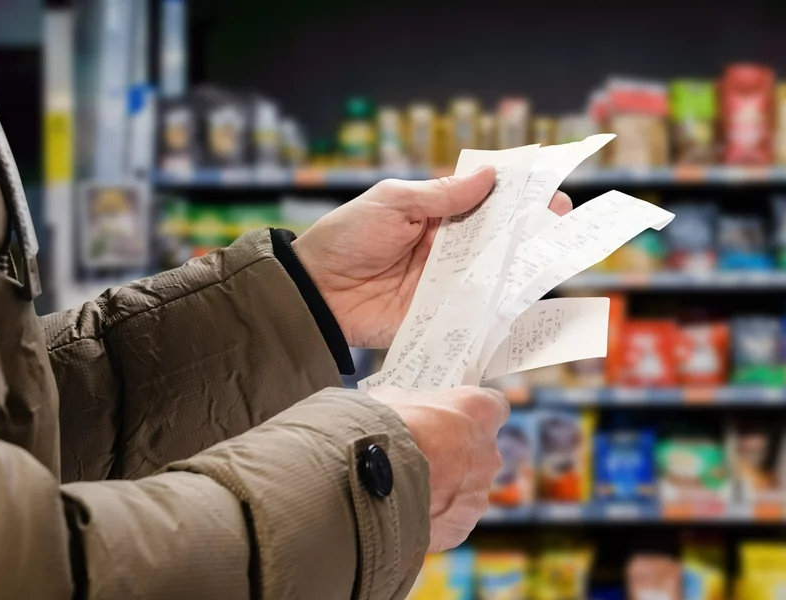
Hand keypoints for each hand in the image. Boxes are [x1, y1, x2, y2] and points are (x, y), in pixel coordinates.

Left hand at [293, 170, 572, 347]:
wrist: (316, 292)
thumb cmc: (347, 237)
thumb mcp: (392, 203)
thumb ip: (441, 195)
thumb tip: (489, 175)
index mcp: (435, 214)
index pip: (484, 201)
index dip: (515, 195)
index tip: (547, 188)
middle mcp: (447, 248)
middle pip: (497, 237)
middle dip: (530, 228)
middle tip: (561, 219)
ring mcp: (446, 282)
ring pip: (494, 273)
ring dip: (523, 264)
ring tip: (556, 254)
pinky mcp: (441, 314)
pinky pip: (477, 310)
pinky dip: (502, 306)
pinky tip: (529, 299)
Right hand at [370, 385, 509, 551]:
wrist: (368, 479)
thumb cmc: (385, 428)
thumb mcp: (393, 399)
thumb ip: (410, 403)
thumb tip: (398, 407)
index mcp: (479, 411)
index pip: (494, 406)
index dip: (473, 413)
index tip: (455, 417)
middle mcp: (489, 453)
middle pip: (479, 452)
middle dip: (454, 454)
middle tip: (422, 455)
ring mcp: (478, 494)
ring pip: (465, 490)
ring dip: (443, 488)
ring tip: (406, 488)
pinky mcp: (462, 527)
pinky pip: (449, 520)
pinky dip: (432, 517)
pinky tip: (405, 510)